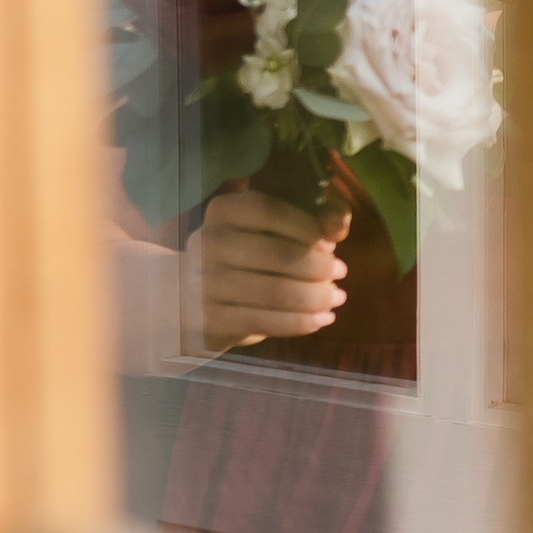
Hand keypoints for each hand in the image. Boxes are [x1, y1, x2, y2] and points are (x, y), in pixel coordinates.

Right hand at [183, 186, 347, 355]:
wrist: (192, 298)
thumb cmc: (247, 255)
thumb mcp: (275, 229)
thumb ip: (314, 217)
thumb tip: (339, 222)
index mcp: (222, 210)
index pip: (267, 210)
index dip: (305, 225)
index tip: (330, 242)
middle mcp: (207, 243)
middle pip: (275, 254)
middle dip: (317, 265)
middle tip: (340, 271)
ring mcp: (204, 284)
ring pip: (273, 292)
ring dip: (315, 297)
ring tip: (337, 297)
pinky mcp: (210, 320)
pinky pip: (264, 322)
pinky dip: (300, 322)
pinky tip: (321, 319)